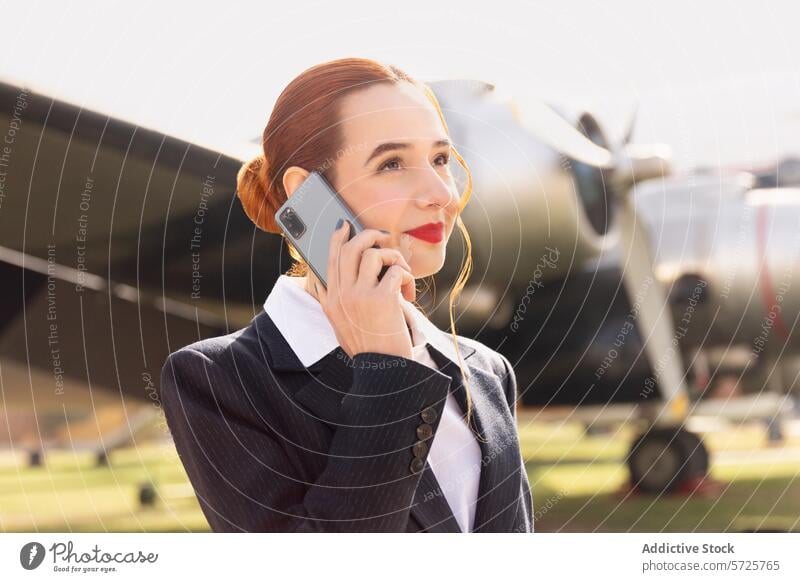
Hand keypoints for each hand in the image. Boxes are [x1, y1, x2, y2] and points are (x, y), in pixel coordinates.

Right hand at [316, 220, 415, 359]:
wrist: (382, 370)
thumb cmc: (366, 347)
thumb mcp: (339, 324)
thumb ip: (332, 300)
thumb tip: (323, 277)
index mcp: (330, 300)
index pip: (329, 258)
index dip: (337, 238)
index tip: (344, 225)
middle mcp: (341, 294)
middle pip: (351, 247)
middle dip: (370, 235)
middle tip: (384, 239)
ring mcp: (360, 295)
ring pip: (375, 253)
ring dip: (393, 258)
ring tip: (401, 274)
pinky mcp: (382, 298)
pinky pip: (395, 271)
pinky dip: (406, 278)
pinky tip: (408, 294)